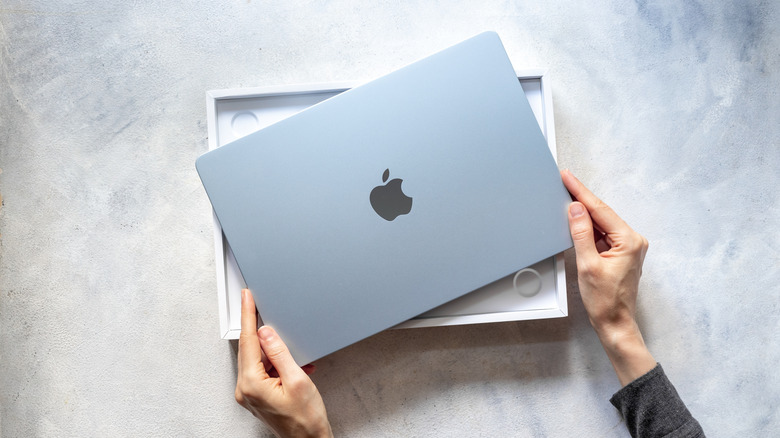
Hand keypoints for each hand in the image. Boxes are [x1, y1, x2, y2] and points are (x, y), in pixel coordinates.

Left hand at [235, 289, 332, 436]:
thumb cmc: (306, 419)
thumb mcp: (297, 379)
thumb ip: (280, 353)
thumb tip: (267, 332)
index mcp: (252, 384)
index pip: (248, 341)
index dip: (247, 316)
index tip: (246, 298)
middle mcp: (245, 389)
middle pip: (250, 349)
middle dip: (259, 330)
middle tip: (260, 307)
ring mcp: (250, 394)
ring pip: (258, 359)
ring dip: (274, 352)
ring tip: (294, 358)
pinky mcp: (257, 396)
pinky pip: (263, 370)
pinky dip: (277, 364)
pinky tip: (293, 367)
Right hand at [561, 170, 655, 385]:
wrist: (615, 322)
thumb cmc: (605, 300)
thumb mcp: (587, 264)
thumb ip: (581, 234)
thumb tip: (576, 210)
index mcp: (629, 241)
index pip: (600, 210)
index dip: (581, 192)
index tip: (568, 178)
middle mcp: (633, 240)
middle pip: (602, 214)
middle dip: (582, 199)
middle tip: (564, 182)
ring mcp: (629, 247)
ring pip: (602, 223)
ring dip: (584, 214)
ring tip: (566, 199)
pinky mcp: (622, 253)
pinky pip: (603, 234)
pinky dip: (589, 228)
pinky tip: (577, 221)